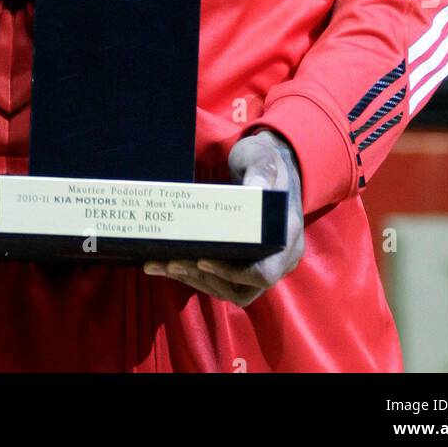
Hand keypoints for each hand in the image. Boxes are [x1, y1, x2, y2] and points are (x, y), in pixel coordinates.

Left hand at [143, 131, 304, 305]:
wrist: (262, 165)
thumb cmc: (264, 159)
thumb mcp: (262, 157)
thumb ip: (261, 169)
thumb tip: (256, 188)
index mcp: (286, 238)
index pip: (263, 274)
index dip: (232, 274)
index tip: (202, 259)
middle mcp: (278, 259)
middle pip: (240, 289)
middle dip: (204, 278)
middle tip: (171, 262)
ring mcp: (260, 263)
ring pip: (226, 289)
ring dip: (194, 279)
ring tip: (161, 264)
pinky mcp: (242, 263)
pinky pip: (220, 280)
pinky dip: (194, 275)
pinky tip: (167, 263)